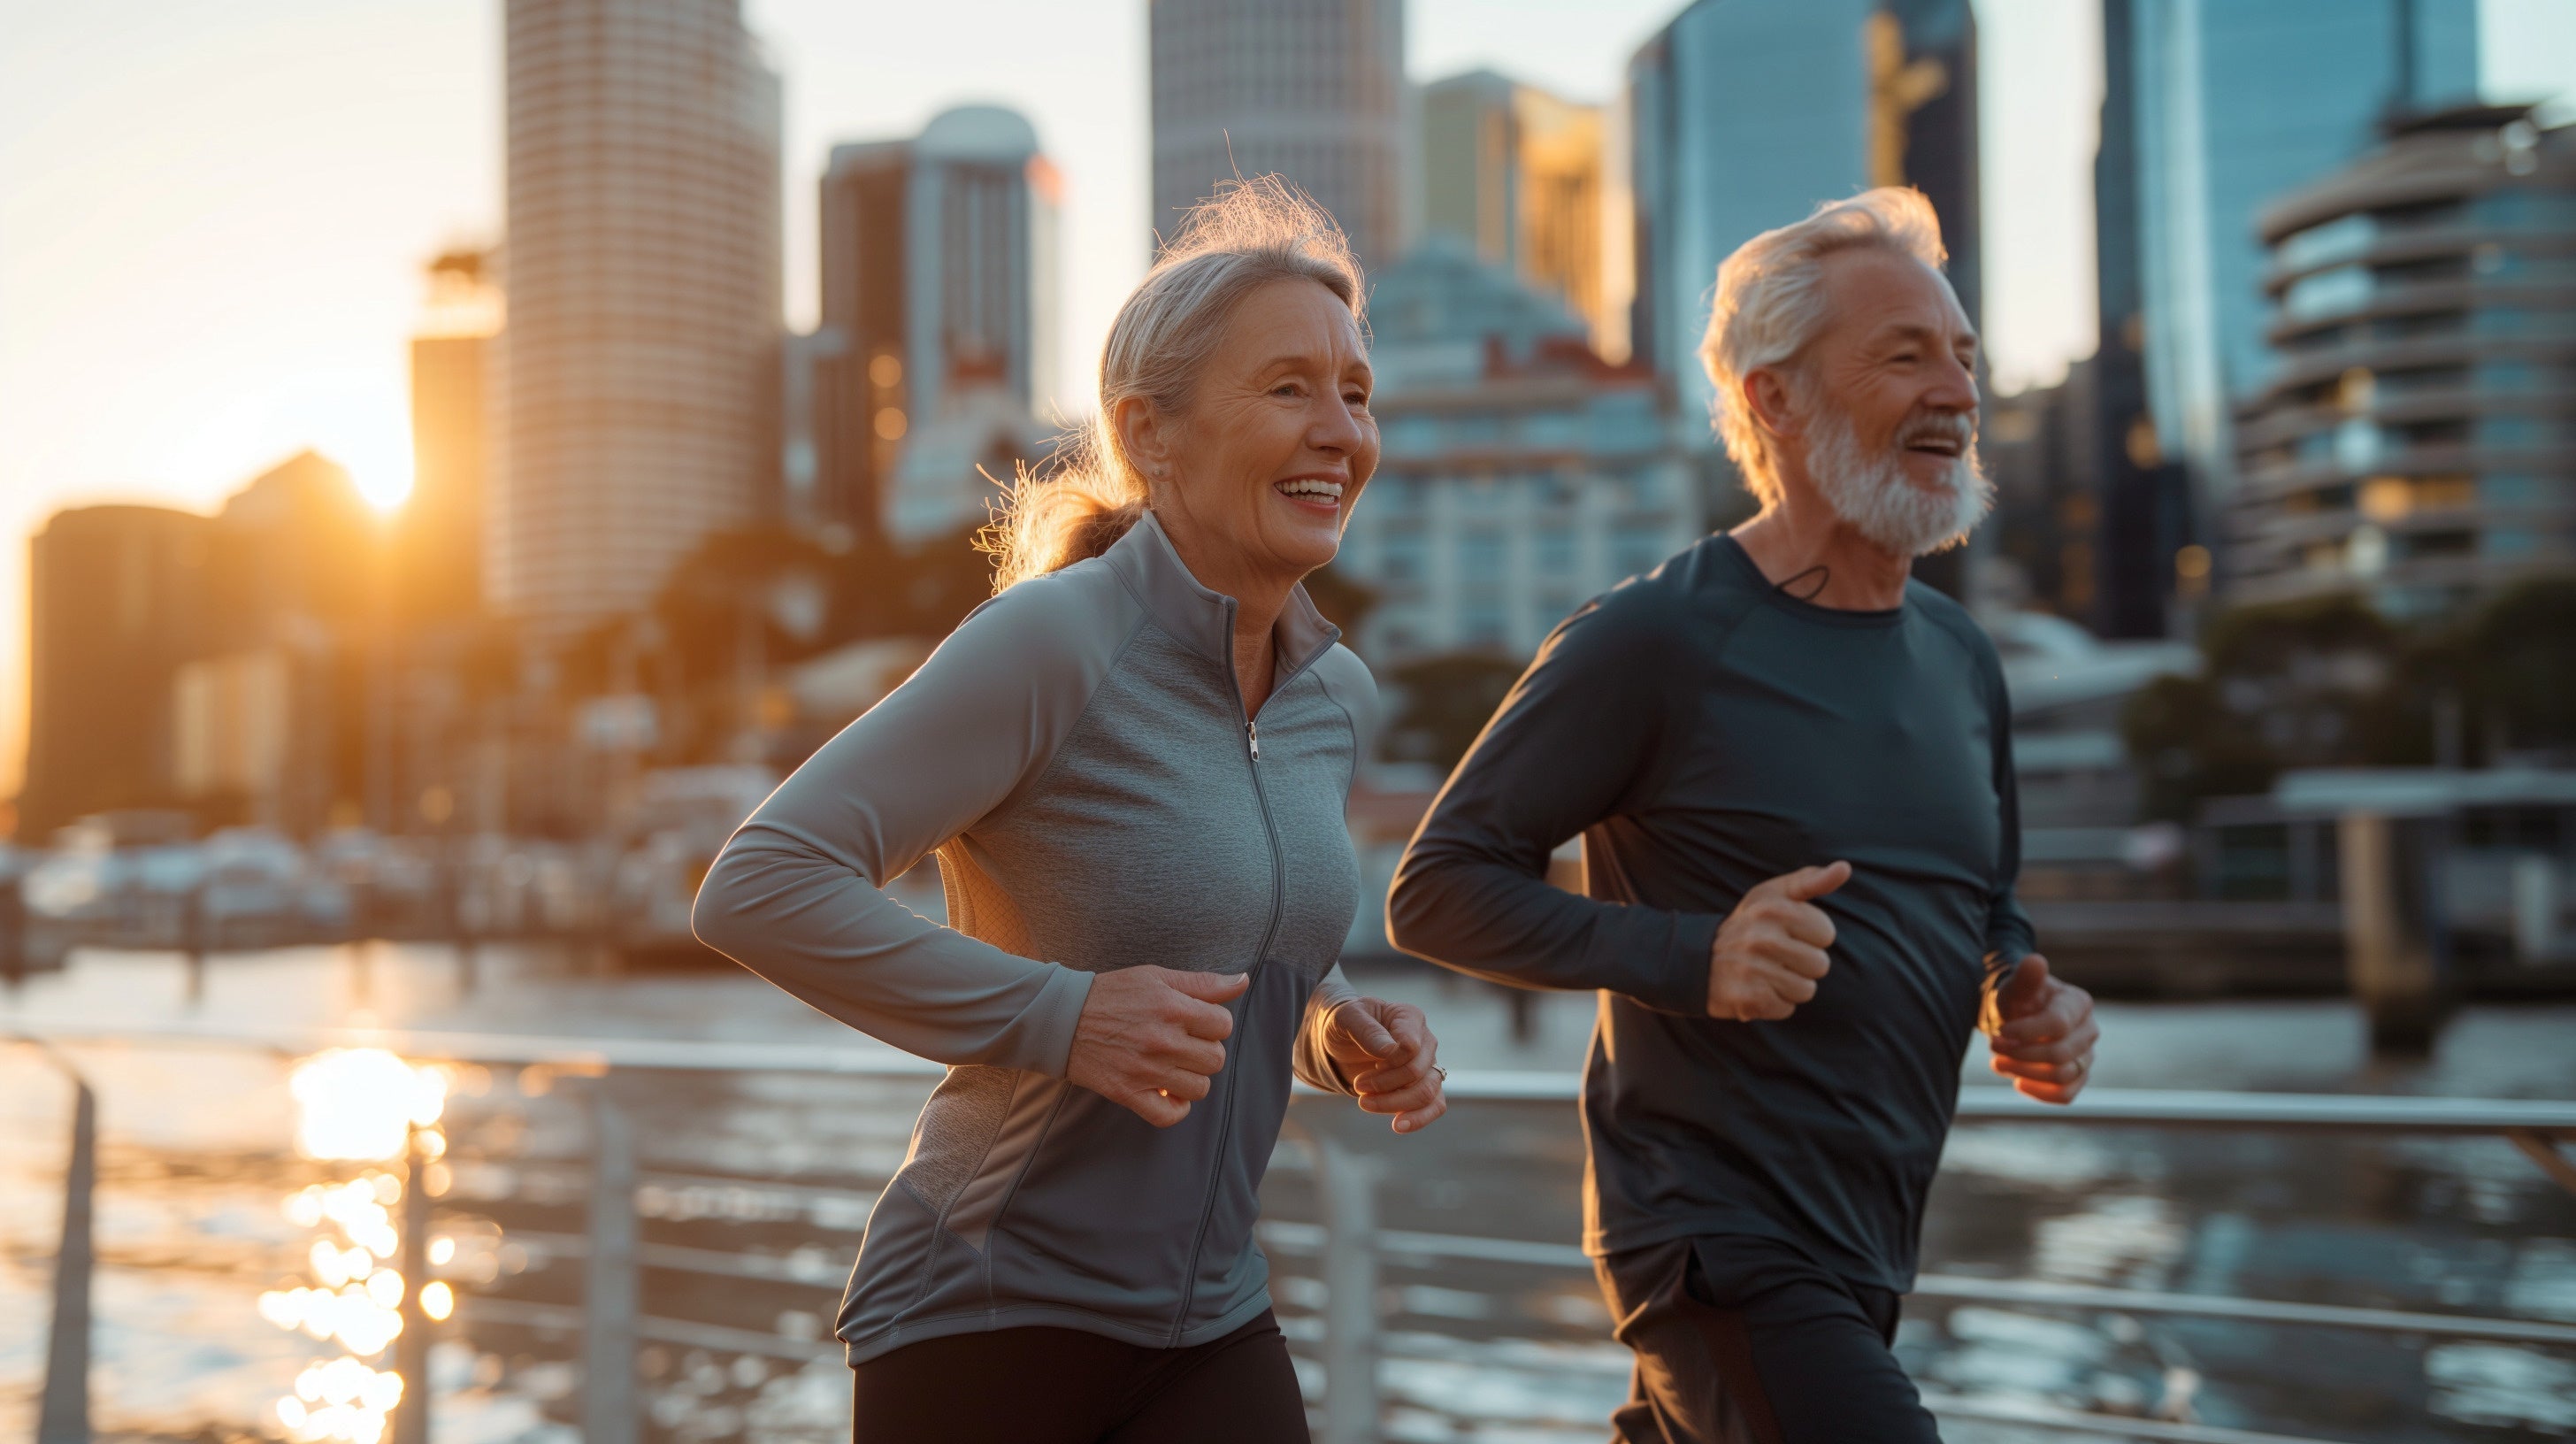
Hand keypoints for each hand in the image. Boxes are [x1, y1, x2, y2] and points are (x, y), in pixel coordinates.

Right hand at [1066, 967, 1246, 1126]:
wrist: (1063, 1019)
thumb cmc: (1114, 994)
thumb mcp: (1157, 977)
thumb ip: (1203, 983)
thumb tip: (1243, 980)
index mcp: (1172, 1007)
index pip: (1223, 1025)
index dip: (1214, 1024)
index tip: (1196, 1023)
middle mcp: (1162, 1040)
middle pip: (1216, 1059)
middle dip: (1205, 1051)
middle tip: (1184, 1044)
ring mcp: (1146, 1070)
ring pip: (1199, 1088)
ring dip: (1192, 1079)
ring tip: (1175, 1066)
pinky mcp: (1128, 1093)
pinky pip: (1170, 1115)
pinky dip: (1176, 1108)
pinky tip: (1168, 1092)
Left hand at [1320, 997, 1447, 1133]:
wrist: (1341, 1045)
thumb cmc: (1345, 1025)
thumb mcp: (1346, 1019)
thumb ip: (1367, 1030)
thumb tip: (1390, 1051)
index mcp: (1410, 1018)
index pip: (1411, 1046)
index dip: (1390, 1062)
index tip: (1371, 1063)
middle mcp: (1425, 1041)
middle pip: (1418, 1072)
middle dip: (1384, 1084)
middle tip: (1358, 1085)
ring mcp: (1428, 1066)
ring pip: (1426, 1093)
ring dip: (1393, 1103)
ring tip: (1364, 1103)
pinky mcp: (1424, 1087)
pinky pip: (1434, 1107)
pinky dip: (1417, 1119)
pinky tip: (1397, 1126)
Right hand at [1707, 861, 1848, 1021]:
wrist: (1698, 960)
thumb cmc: (1750, 924)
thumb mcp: (1774, 894)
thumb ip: (1811, 880)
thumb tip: (1845, 868)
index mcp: (1772, 908)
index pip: (1826, 933)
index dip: (1811, 936)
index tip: (1788, 933)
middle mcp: (1761, 937)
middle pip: (1820, 965)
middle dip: (1803, 964)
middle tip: (1777, 957)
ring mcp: (1752, 969)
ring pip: (1806, 990)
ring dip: (1791, 986)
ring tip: (1767, 974)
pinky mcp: (1747, 999)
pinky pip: (1787, 1008)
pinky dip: (1775, 1004)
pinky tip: (1757, 989)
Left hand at [1988, 954, 2097, 1103]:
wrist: (2017, 1017)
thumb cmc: (2018, 999)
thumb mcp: (2016, 986)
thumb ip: (2025, 976)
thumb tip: (2035, 962)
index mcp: (2079, 1003)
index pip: (2057, 1024)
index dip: (2025, 1032)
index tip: (2000, 1031)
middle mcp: (2089, 1030)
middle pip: (2060, 1054)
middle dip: (2021, 1054)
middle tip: (1993, 1047)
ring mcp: (2086, 1055)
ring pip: (2062, 1076)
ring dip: (2024, 1072)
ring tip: (1997, 1062)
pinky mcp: (2077, 1077)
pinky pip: (2066, 1094)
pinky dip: (2040, 1093)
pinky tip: (2017, 1081)